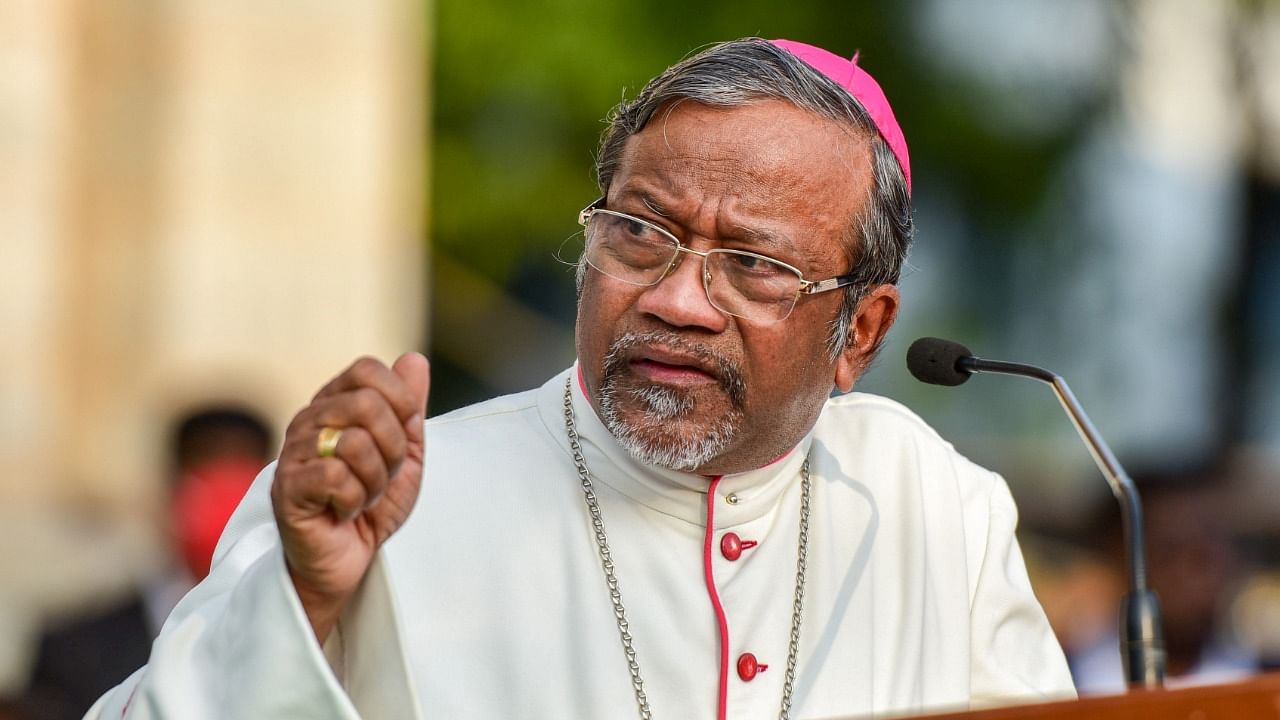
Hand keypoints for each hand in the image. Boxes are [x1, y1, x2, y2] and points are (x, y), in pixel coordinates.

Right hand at [270, 352, 429, 641]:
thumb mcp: (405, 454)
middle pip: (368, 404)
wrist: (347, 560)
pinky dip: (354, 501)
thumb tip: (414, 359)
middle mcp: (308, 420)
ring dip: (375, 481)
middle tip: (382, 476)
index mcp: (335, 404)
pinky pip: (336, 477)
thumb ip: (409, 407)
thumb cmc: (371, 506)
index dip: (399, 402)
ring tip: (361, 496)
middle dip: (393, 449)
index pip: (368, 370)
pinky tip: (344, 512)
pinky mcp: (287, 488)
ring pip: (356, 442)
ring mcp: (293, 452)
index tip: (402, 438)